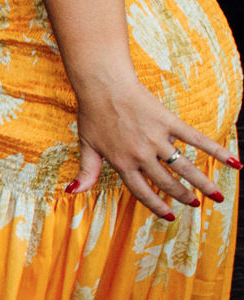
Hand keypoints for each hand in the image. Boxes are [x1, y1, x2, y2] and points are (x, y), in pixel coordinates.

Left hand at [70, 74, 236, 218]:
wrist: (102, 85)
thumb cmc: (92, 113)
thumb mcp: (86, 145)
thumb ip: (86, 171)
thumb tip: (73, 192)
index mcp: (122, 162)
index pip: (142, 191)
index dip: (156, 205)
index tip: (170, 215)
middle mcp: (141, 154)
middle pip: (167, 182)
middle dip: (183, 195)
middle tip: (195, 203)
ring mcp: (156, 139)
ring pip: (185, 167)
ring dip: (203, 183)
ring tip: (216, 196)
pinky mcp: (168, 122)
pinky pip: (196, 139)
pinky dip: (217, 151)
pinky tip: (235, 163)